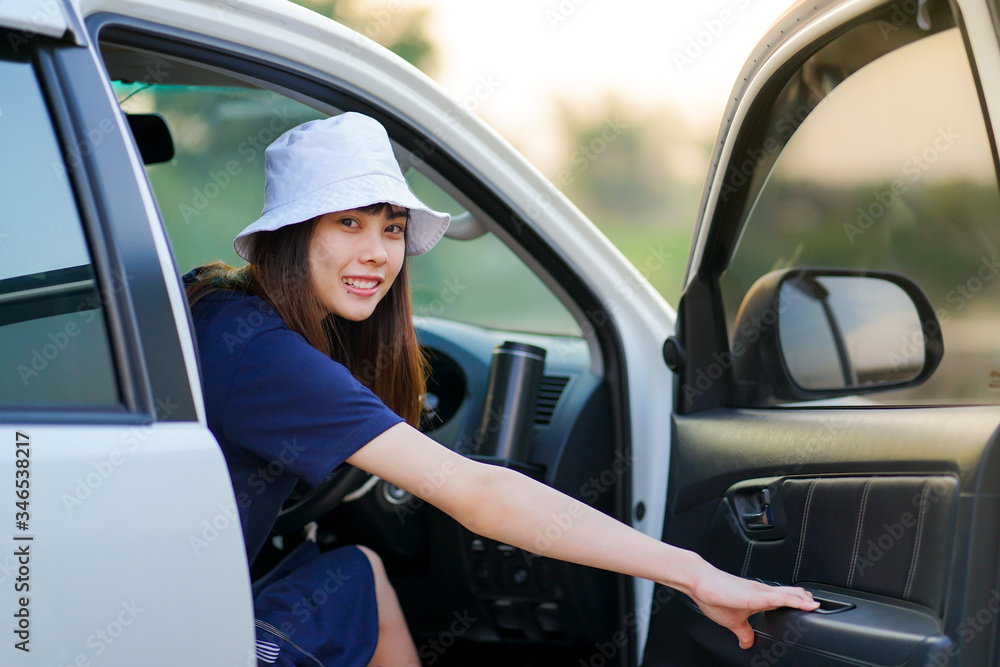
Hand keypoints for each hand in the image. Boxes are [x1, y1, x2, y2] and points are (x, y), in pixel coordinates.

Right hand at [687, 563, 819, 648]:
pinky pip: (783, 598)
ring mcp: (762, 593)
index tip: (810, 610)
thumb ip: (743, 632)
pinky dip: (798, 602)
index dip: (798, 603)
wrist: (700, 582)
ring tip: (819, 607)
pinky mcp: (757, 595)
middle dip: (807, 601)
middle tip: (819, 608)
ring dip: (806, 601)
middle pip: (792, 595)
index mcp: (758, 597)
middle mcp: (763, 592)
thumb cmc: (713, 596)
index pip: (784, 599)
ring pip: (791, 595)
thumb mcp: (732, 621)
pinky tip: (808, 606)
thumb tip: (746, 643)